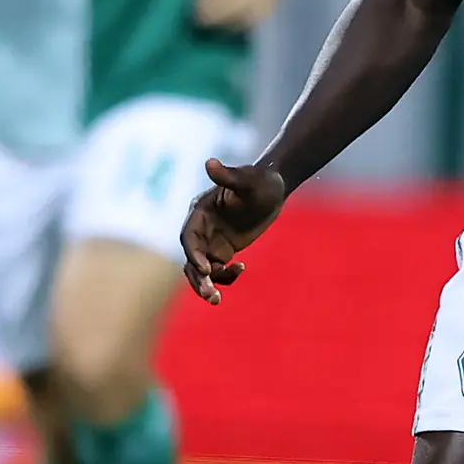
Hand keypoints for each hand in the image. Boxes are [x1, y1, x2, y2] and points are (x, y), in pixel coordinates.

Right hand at [181, 157, 291, 302]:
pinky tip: (242, 268)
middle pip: (191, 259)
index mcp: (200, 211)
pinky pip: (218, 270)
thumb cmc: (261, 180)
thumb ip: (229, 175)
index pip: (189, 238)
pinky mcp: (223, 250)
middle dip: (198, 279)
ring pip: (201, 270)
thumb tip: (209, 162)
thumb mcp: (248, 179)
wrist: (273, 188)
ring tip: (216, 300)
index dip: (194, 254)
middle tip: (211, 296)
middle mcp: (201, 228)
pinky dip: (226, 275)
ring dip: (206, 285)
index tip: (206, 269)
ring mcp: (211, 241)